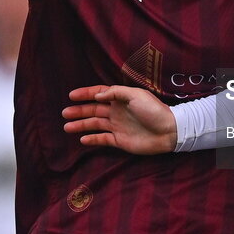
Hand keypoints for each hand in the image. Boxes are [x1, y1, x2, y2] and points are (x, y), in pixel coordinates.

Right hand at [62, 85, 177, 152]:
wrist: (168, 131)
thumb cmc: (154, 110)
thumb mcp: (136, 95)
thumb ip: (116, 93)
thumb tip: (97, 95)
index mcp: (121, 98)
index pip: (99, 94)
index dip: (85, 94)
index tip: (71, 96)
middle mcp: (117, 111)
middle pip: (93, 110)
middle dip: (79, 111)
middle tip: (64, 113)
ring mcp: (118, 126)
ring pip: (95, 125)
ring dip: (81, 125)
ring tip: (67, 127)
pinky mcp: (120, 141)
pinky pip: (102, 139)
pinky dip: (92, 139)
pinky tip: (82, 139)